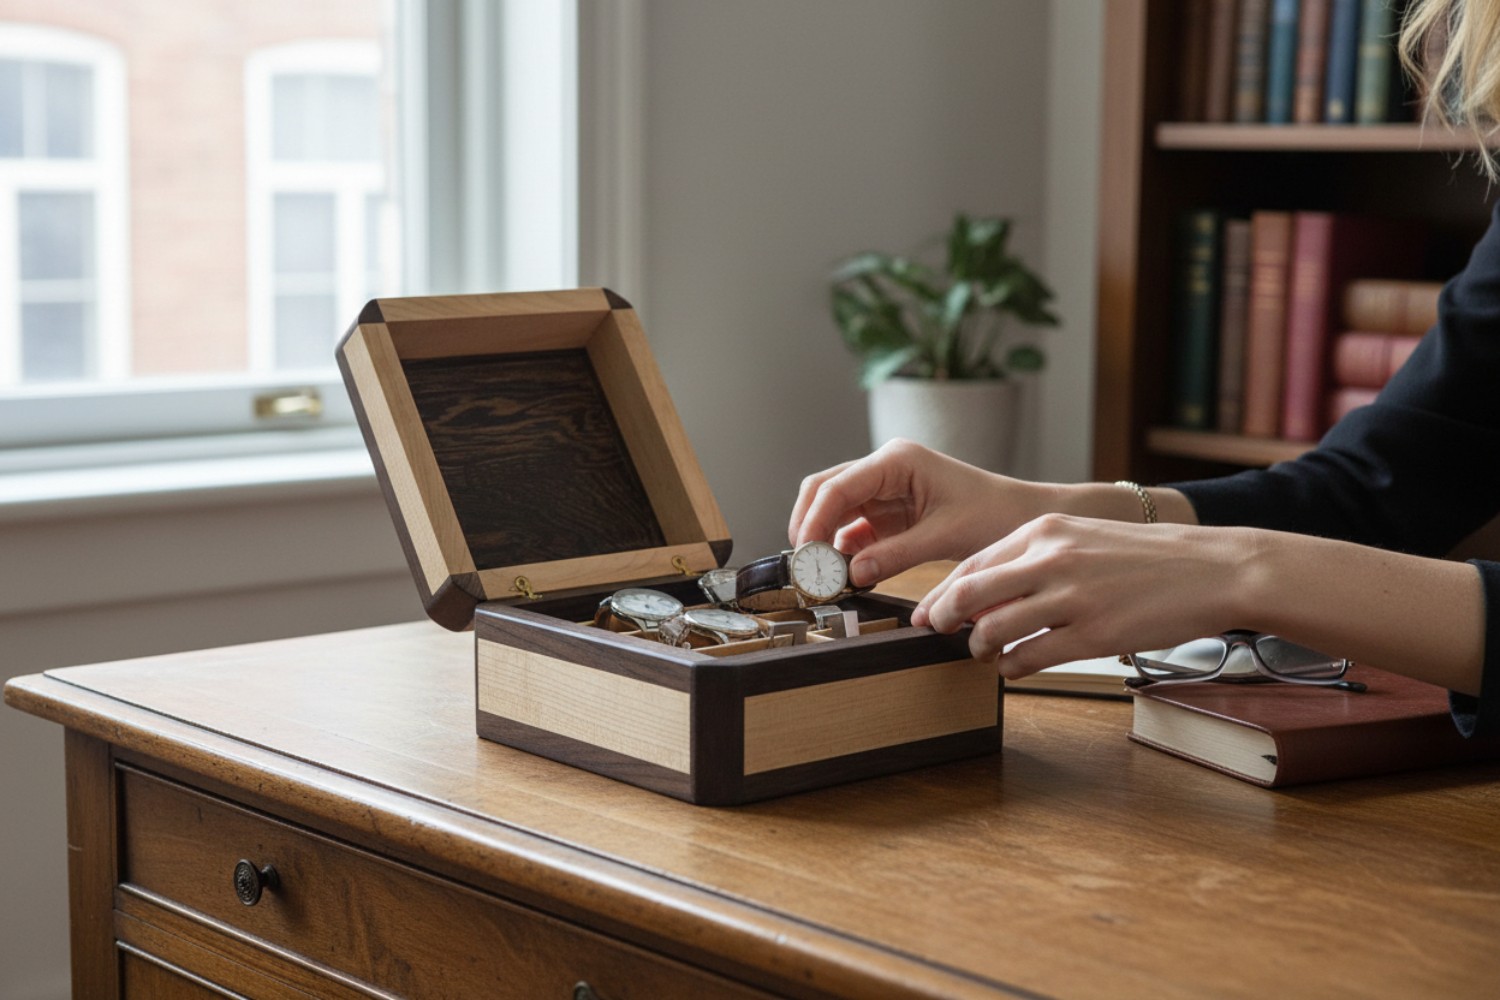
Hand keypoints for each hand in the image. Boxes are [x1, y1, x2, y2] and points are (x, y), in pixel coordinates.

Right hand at [789, 439, 1053, 586]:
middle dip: (809, 527)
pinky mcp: (889, 514)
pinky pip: (853, 531)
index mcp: (897, 460)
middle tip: (805, 566)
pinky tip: (844, 575)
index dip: (814, 520)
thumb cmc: (994, 514)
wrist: (1021, 518)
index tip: (806, 554)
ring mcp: (884, 491)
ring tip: (822, 576)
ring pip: (833, 511)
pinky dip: (843, 552)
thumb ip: (895, 554)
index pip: (837, 486)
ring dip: (823, 541)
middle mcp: (884, 469)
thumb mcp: (945, 535)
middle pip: (824, 491)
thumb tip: (850, 574)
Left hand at [914, 513, 1255, 677]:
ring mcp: (1071, 598)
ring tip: (985, 654)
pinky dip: (1012, 667)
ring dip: (980, 648)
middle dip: (943, 620)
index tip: (926, 612)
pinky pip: (1030, 657)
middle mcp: (1052, 560)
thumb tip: (984, 590)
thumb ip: (1034, 556)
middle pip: (969, 595)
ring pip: (994, 630)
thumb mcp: (1082, 536)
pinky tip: (1015, 667)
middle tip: (937, 634)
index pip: (972, 564)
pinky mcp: (1092, 635)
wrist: (1212, 568)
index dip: (941, 593)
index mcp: (1045, 530)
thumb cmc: (1146, 557)